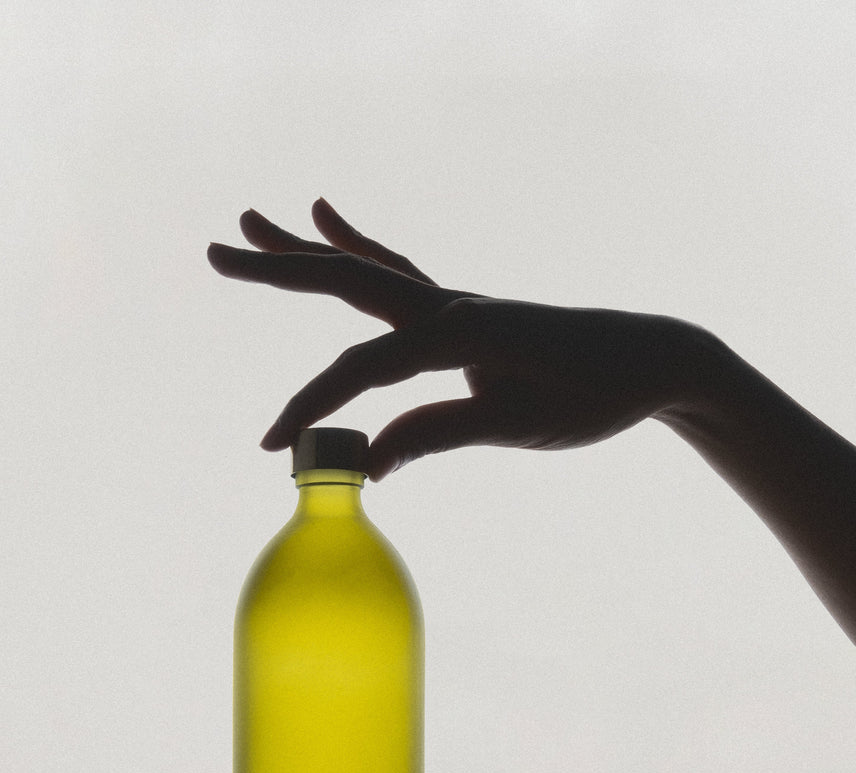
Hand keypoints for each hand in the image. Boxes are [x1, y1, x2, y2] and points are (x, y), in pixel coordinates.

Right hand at [207, 200, 699, 478]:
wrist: (649, 359)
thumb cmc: (592, 395)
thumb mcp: (517, 424)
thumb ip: (439, 433)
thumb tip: (368, 461)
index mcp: (460, 334)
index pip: (365, 370)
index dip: (312, 410)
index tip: (274, 451)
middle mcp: (449, 306)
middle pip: (346, 280)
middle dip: (278, 269)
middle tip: (215, 250)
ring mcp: (453, 302)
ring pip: (364, 268)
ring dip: (304, 250)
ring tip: (252, 220)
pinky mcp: (461, 311)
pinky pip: (396, 271)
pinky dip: (359, 245)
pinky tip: (330, 219)